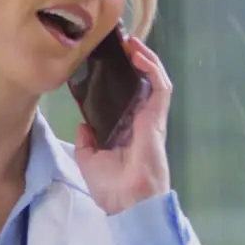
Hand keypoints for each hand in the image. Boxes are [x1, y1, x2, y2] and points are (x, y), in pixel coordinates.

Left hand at [74, 36, 172, 214]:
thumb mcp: (89, 160)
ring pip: (154, 79)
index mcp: (127, 129)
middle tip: (118, 43)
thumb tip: (84, 124)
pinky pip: (160, 87)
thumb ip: (87, 140)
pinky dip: (152, 68)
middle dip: (133, 60)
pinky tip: (138, 54)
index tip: (106, 59)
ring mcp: (151, 118)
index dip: (119, 76)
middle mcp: (141, 120)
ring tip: (130, 42)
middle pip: (141, 82)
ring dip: (145, 58)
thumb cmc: (112, 188)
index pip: (126, 95)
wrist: (128, 202)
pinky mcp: (157, 118)